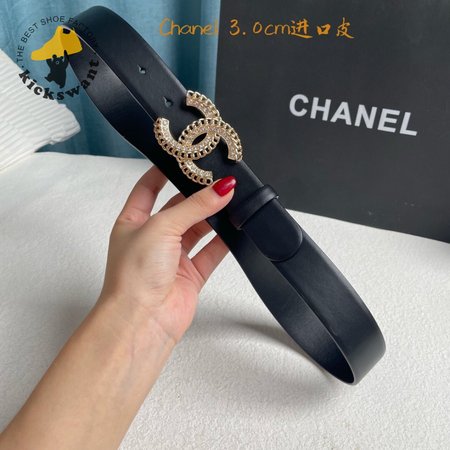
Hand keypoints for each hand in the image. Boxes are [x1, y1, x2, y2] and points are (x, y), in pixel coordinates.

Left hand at [98, 164, 236, 343]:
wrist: (142, 322)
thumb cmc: (134, 276)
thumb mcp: (161, 228)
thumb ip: (194, 207)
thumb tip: (222, 188)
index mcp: (133, 223)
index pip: (147, 189)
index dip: (163, 172)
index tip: (183, 159)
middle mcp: (152, 239)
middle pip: (179, 208)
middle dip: (198, 195)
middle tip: (219, 179)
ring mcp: (172, 257)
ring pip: (198, 229)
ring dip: (214, 216)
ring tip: (233, 199)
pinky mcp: (191, 274)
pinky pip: (211, 252)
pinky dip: (225, 241)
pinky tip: (237, 228)